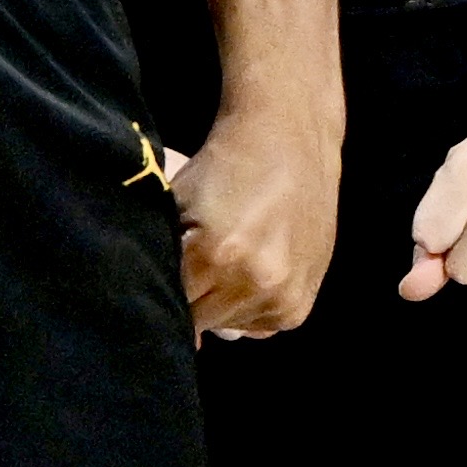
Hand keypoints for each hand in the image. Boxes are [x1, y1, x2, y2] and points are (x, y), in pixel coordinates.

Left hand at [172, 96, 335, 338]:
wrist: (289, 140)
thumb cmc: (223, 166)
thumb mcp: (178, 204)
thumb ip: (165, 257)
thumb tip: (166, 316)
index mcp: (216, 254)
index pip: (172, 302)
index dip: (163, 288)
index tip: (166, 274)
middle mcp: (255, 281)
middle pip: (200, 320)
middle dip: (193, 298)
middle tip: (199, 265)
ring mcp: (284, 294)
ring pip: (230, 325)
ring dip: (223, 304)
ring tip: (230, 263)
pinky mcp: (303, 301)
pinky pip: (262, 326)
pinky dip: (252, 307)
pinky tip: (253, 272)